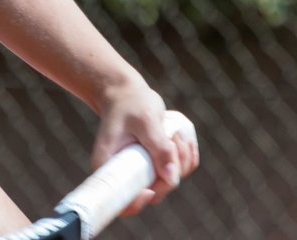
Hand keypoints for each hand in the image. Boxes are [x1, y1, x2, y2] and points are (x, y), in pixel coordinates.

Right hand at [91, 78, 198, 214]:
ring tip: (174, 133)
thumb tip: (172, 177)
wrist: (129, 93)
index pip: (122, 201)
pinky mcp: (156, 164)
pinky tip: (183, 138)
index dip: (138, 202)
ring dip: (181, 160)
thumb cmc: (131, 103)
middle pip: (154, 192)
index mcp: (109, 166)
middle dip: (171, 171)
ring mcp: (143, 171)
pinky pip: (179, 172)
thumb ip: (158, 146)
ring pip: (170, 182)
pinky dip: (187, 158)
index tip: (151, 187)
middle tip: (172, 139)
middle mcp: (126, 174)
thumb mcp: (144, 120)